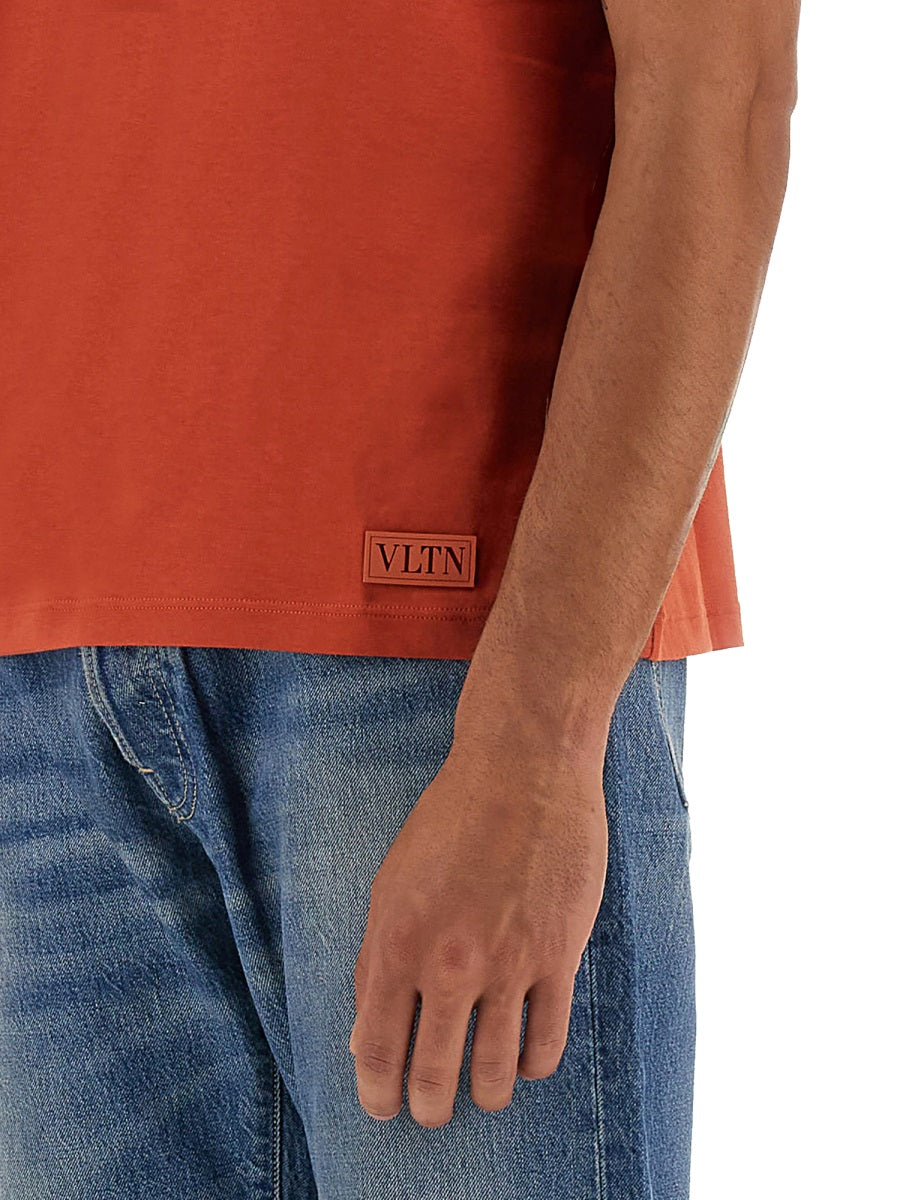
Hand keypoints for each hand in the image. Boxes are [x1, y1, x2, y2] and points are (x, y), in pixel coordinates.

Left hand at [348, 727, 608, 1128]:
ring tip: (481, 1095)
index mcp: (397, 942)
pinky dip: (534, 1065)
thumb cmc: (450, 820)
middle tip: (431, 1112)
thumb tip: (366, 1032)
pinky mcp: (559, 956)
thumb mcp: (391, 883)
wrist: (523, 769)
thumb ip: (375, 959)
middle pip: (434, 1075)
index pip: (376, 1049)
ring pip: (495, 1072)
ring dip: (485, 1096)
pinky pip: (547, 1042)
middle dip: (429, 1108)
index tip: (383, 1108)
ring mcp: (509, 964)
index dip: (376, 1092)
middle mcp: (450, 963)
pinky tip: (525, 1058)